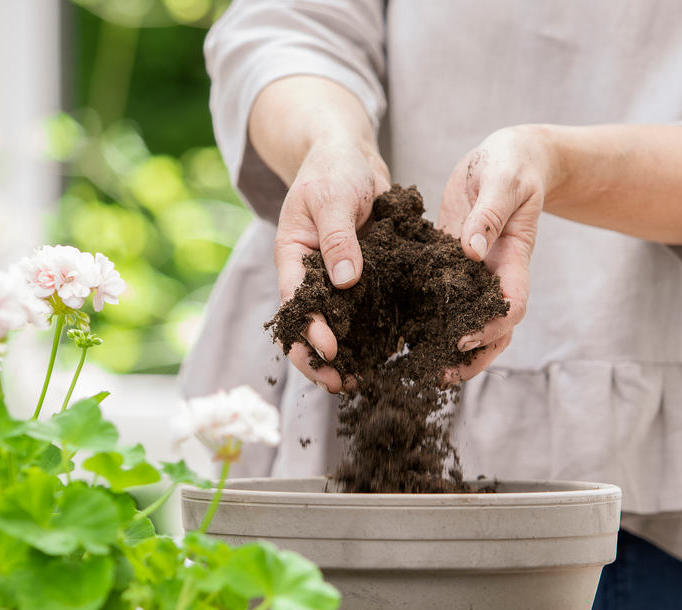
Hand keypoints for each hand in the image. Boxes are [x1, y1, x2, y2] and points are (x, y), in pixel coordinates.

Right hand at [274, 138, 390, 393]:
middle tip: (342, 383)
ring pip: (336, 327)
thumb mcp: (333, 198)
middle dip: (320, 359)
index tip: (330, 349)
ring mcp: (336, 280)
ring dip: (346, 355)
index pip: (295, 302)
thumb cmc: (333, 169)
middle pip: (308, 327)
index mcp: (293, 257)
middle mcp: (311, 276)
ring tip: (362, 380)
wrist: (350, 155)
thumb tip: (346, 281)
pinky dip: (372, 335)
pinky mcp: (361, 280)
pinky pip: (364, 312)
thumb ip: (339, 238)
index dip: (309, 330)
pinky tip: (388, 354)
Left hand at [437, 126, 549, 382]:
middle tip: (440, 374)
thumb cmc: (511, 164)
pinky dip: (432, 320)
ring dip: (453, 350)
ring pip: (472, 323)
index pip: (512, 305)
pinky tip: (404, 335)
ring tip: (424, 369)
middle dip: (473, 356)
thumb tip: (470, 250)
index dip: (491, 327)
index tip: (462, 338)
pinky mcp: (454, 266)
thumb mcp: (502, 181)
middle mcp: (496, 274)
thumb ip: (488, 215)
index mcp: (513, 258)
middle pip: (495, 330)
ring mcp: (476, 274)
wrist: (510, 157)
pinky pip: (446, 301)